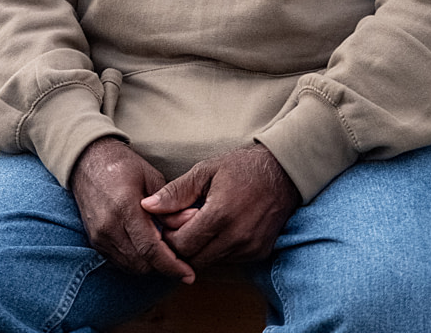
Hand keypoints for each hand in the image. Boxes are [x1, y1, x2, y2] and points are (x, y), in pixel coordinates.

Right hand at [71, 138, 194, 282]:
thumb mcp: (152, 177)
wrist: (87, 161)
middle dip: (164, 267)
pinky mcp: (95, 241)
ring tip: (167, 255)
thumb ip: (170, 205)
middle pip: (141, 264)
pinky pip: (120, 262)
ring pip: (131, 267)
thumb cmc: (123, 164)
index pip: (150, 249)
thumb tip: (191, 222)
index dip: (171, 265)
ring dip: (150, 266)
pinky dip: (136, 261)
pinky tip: (148, 250)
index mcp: (125, 207)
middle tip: (182, 261)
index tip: (188, 274)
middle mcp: (109, 226)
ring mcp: (99, 236)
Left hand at [140, 145, 300, 267]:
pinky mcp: (258, 253)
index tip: (167, 223)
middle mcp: (236, 237)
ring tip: (199, 225)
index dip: (169, 237)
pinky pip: (228, 261)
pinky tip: (218, 230)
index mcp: (220, 214)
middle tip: (179, 227)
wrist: (283, 172)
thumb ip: (176, 192)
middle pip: (193, 260)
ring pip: (210, 263)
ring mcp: (249, 248)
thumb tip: (147, 206)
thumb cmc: (242, 167)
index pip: (181, 245)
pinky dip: (217, 250)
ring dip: (199, 250)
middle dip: (181, 247)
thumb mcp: (206, 170)